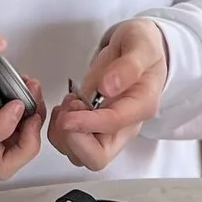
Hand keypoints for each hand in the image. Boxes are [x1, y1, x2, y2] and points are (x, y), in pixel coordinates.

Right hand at [0, 18, 44, 179]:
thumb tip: (0, 45)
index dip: (4, 125)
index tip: (15, 101)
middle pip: (2, 165)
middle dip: (27, 142)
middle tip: (31, 109)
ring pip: (9, 160)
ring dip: (29, 136)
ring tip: (31, 101)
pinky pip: (8, 145)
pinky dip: (23, 129)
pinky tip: (22, 98)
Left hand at [48, 18, 168, 172]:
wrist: (139, 48)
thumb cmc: (142, 47)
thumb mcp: (141, 44)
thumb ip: (128, 66)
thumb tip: (109, 87)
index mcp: (141, 105)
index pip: (114, 125)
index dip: (88, 123)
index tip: (70, 113)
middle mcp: (125, 125)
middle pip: (97, 157)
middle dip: (73, 139)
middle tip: (68, 109)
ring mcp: (108, 130)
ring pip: (79, 155)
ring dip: (63, 134)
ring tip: (69, 102)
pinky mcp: (93, 128)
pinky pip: (71, 143)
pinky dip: (59, 129)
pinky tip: (65, 106)